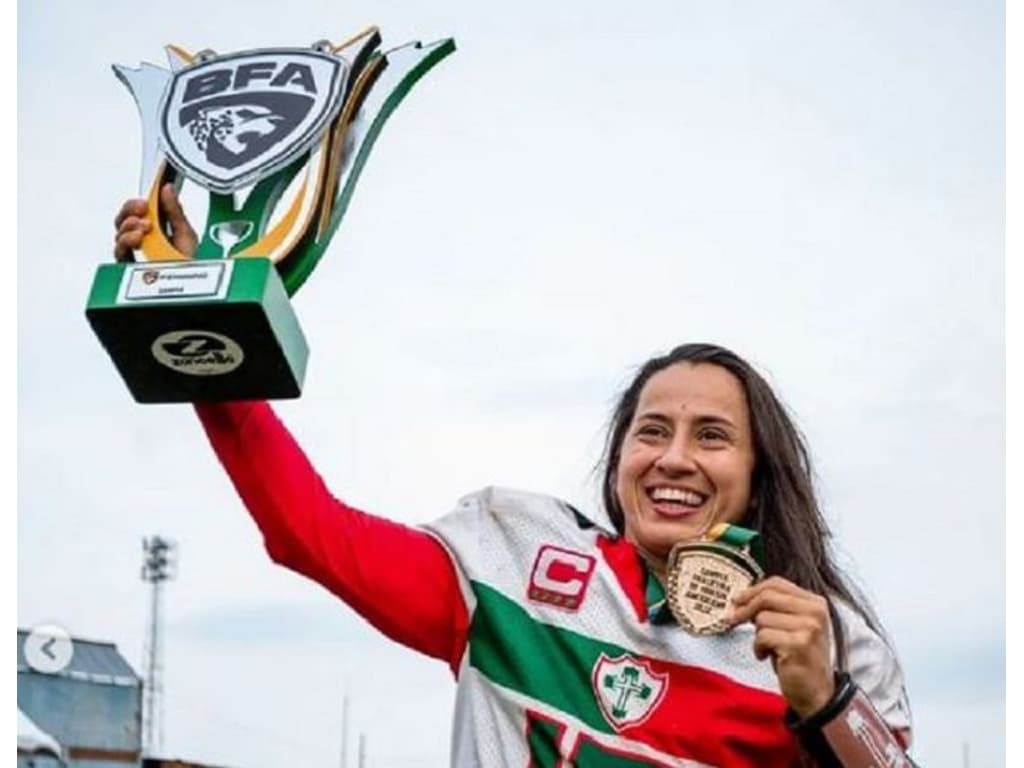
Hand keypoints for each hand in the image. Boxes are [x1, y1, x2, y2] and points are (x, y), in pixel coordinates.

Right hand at [113, 183, 197, 261]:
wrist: (192, 287)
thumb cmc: (187, 263)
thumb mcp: (185, 233)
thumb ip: (175, 211)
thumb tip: (167, 189)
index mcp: (152, 230)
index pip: (135, 212)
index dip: (136, 204)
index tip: (145, 200)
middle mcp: (140, 241)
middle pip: (122, 221)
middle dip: (130, 212)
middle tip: (143, 210)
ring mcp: (134, 254)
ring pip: (118, 235)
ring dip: (128, 226)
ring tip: (144, 227)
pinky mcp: (129, 268)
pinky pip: (119, 253)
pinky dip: (125, 242)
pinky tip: (137, 238)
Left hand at [728, 576, 834, 715]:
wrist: (817, 693)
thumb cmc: (800, 658)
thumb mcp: (794, 626)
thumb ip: (776, 608)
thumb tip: (741, 598)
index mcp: (815, 603)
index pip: (777, 583)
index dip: (752, 590)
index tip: (736, 600)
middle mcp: (815, 612)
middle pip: (767, 597)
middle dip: (745, 608)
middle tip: (733, 619)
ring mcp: (809, 628)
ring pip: (762, 618)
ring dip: (758, 635)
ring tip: (768, 647)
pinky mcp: (798, 645)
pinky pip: (763, 636)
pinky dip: (759, 648)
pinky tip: (768, 656)